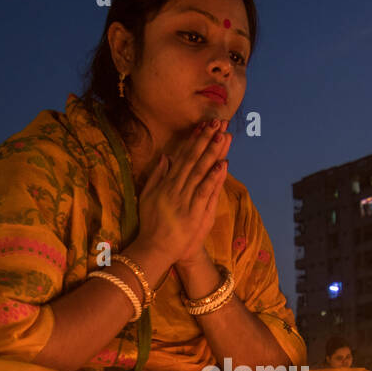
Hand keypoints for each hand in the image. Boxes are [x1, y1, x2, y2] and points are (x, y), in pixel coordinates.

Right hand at [136, 118, 229, 270]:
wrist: (155, 248)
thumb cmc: (152, 224)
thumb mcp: (147, 196)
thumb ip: (156, 176)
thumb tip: (166, 157)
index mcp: (167, 183)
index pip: (183, 156)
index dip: (195, 139)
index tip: (204, 125)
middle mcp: (176, 187)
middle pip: (194, 159)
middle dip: (206, 140)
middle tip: (218, 122)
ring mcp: (186, 199)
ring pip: (201, 171)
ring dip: (213, 152)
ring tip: (223, 136)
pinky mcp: (195, 212)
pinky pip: (205, 191)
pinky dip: (214, 178)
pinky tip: (223, 164)